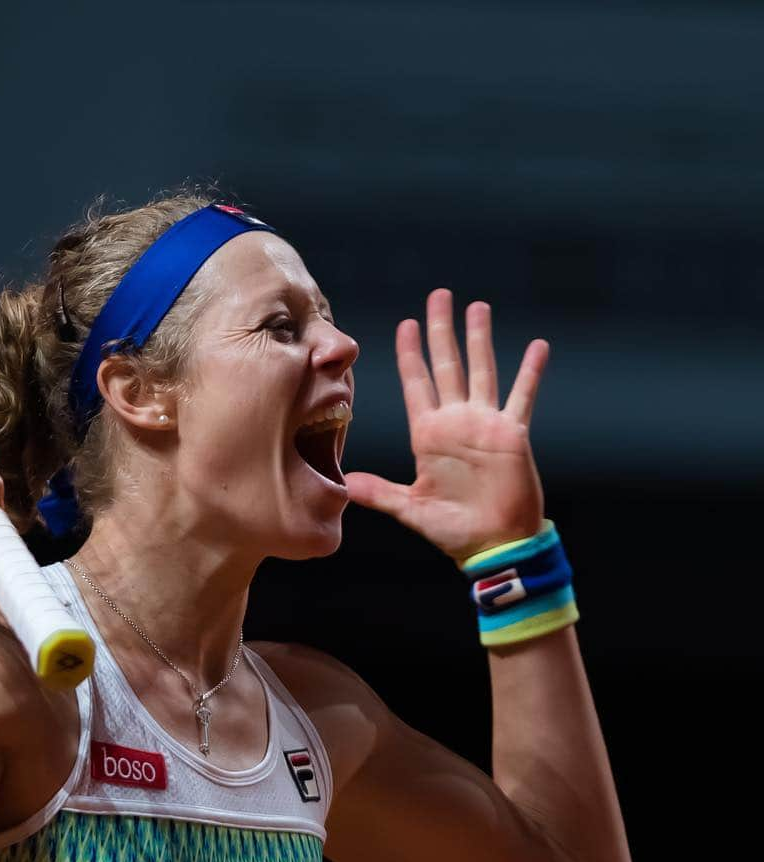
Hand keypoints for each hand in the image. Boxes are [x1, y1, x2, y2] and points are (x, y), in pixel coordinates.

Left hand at [344, 288, 548, 565]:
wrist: (494, 545)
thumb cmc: (453, 530)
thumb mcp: (410, 509)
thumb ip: (379, 493)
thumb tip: (344, 486)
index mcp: (427, 435)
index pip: (416, 385)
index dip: (411, 355)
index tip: (406, 325)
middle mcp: (455, 422)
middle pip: (446, 365)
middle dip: (441, 331)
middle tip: (439, 296)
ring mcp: (485, 424)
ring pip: (481, 370)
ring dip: (479, 339)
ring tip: (478, 307)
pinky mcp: (512, 434)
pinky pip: (522, 396)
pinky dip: (530, 372)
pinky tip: (537, 346)